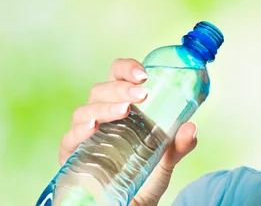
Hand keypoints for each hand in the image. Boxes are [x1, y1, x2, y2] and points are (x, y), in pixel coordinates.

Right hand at [59, 58, 198, 205]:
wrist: (132, 205)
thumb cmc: (145, 175)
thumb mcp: (166, 159)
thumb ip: (180, 145)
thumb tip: (191, 128)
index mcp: (122, 105)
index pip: (117, 75)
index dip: (126, 68)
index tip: (143, 74)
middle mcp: (101, 114)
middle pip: (101, 90)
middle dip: (120, 88)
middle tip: (141, 95)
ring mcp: (85, 134)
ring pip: (85, 110)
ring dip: (105, 107)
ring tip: (124, 110)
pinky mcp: (72, 155)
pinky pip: (69, 139)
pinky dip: (79, 131)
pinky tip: (92, 128)